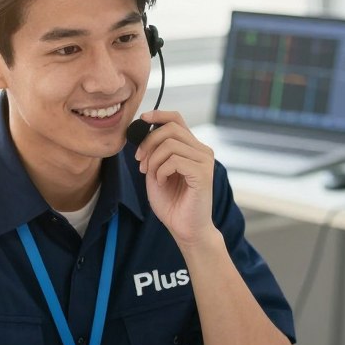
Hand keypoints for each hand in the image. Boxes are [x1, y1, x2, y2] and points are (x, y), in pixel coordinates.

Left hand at [133, 111, 216, 244]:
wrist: (185, 228)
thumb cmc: (172, 203)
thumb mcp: (156, 171)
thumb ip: (154, 152)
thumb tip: (144, 129)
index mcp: (192, 148)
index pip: (176, 119)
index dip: (158, 115)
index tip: (141, 120)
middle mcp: (202, 151)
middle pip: (170, 128)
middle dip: (148, 143)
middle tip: (140, 163)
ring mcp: (204, 161)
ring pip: (169, 145)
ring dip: (153, 160)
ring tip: (153, 176)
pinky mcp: (203, 173)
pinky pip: (174, 160)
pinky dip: (161, 171)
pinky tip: (162, 182)